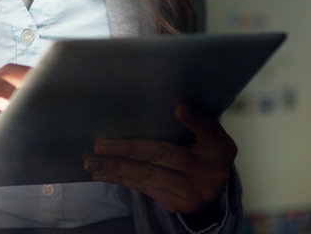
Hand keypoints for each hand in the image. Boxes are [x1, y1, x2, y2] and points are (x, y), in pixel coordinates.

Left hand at [83, 103, 236, 214]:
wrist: (217, 184)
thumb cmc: (206, 148)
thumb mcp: (209, 131)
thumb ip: (197, 120)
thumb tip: (177, 106)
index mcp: (218, 146)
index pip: (207, 130)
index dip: (194, 120)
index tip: (179, 108)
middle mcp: (208, 171)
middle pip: (163, 156)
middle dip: (128, 150)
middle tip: (99, 146)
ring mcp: (193, 192)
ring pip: (149, 178)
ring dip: (117, 170)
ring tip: (92, 163)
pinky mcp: (180, 205)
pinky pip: (146, 191)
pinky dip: (123, 181)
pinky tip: (104, 175)